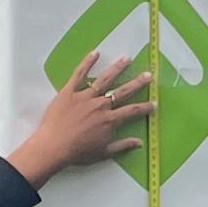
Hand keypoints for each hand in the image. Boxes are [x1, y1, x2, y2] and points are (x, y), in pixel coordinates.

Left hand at [4, 49, 154, 187]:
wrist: (53, 147)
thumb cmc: (77, 152)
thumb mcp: (103, 153)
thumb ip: (122, 146)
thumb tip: (139, 143)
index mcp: (109, 120)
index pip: (132, 111)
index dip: (145, 107)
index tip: (154, 103)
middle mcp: (100, 105)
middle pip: (122, 91)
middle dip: (137, 82)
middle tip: (148, 75)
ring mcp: (85, 96)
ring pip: (105, 79)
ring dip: (117, 68)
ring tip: (127, 58)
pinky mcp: (69, 91)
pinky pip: (79, 74)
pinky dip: (87, 63)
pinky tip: (95, 53)